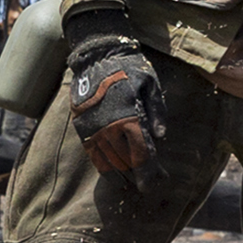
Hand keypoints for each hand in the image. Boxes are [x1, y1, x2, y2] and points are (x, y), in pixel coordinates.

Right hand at [67, 34, 161, 173]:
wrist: (96, 55)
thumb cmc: (129, 68)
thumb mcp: (151, 84)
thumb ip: (157, 111)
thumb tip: (160, 136)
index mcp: (128, 117)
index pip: (141, 153)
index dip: (148, 172)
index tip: (155, 184)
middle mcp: (109, 126)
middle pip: (124, 161)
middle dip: (136, 176)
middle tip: (146, 186)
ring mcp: (92, 127)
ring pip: (106, 160)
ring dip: (118, 175)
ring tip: (129, 184)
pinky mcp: (81, 125)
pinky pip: (92, 152)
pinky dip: (102, 164)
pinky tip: (111, 171)